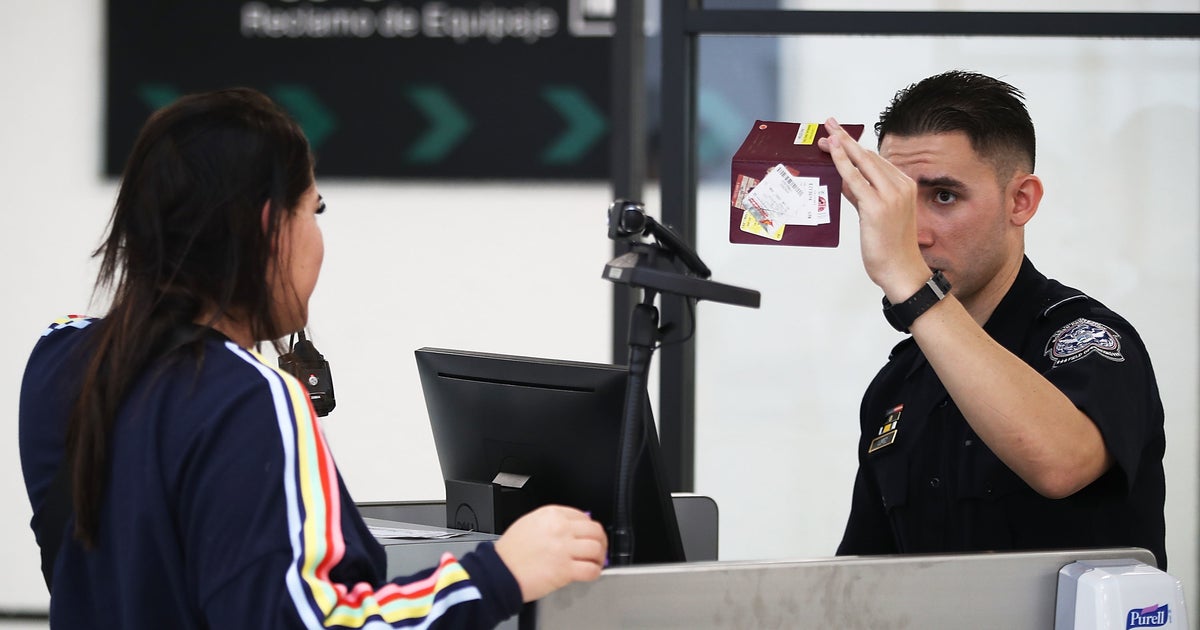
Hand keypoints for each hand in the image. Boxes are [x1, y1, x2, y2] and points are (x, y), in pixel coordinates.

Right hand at [494, 505, 607, 601]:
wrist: (499, 573)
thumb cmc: (510, 552)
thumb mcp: (529, 523)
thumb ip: (552, 523)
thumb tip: (571, 528)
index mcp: (552, 515)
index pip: (583, 516)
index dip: (590, 528)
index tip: (590, 536)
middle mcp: (560, 529)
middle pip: (595, 531)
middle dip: (601, 541)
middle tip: (599, 549)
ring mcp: (564, 549)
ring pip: (596, 549)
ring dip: (599, 557)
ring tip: (595, 562)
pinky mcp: (565, 570)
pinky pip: (591, 570)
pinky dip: (595, 572)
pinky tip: (590, 573)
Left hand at [818, 117, 928, 299]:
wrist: (901, 270)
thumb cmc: (890, 247)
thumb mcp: (874, 214)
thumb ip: (861, 195)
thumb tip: (845, 179)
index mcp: (904, 185)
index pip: (876, 159)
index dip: (854, 146)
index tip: (840, 135)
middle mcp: (900, 186)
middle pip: (868, 156)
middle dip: (846, 140)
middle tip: (829, 125)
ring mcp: (890, 195)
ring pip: (862, 162)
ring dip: (842, 146)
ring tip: (826, 135)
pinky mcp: (877, 206)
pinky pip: (855, 178)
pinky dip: (842, 163)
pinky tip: (833, 153)